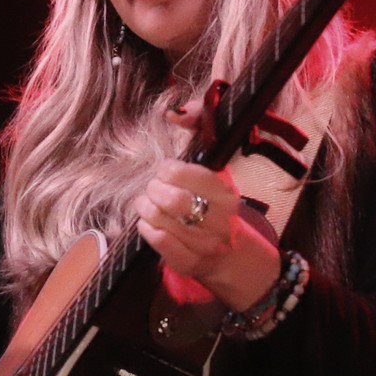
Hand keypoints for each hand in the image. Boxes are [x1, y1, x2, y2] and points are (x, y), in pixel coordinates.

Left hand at [133, 106, 280, 311]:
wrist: (229, 255)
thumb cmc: (214, 207)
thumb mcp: (214, 174)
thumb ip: (200, 136)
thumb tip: (176, 112)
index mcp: (226, 195)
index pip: (193, 176)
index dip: (170, 171)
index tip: (165, 171)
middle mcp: (219, 220)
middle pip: (173, 200)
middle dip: (154, 190)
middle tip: (152, 188)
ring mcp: (204, 245)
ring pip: (161, 220)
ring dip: (145, 208)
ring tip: (145, 203)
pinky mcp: (188, 263)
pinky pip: (159, 241)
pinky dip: (146, 229)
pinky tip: (147, 222)